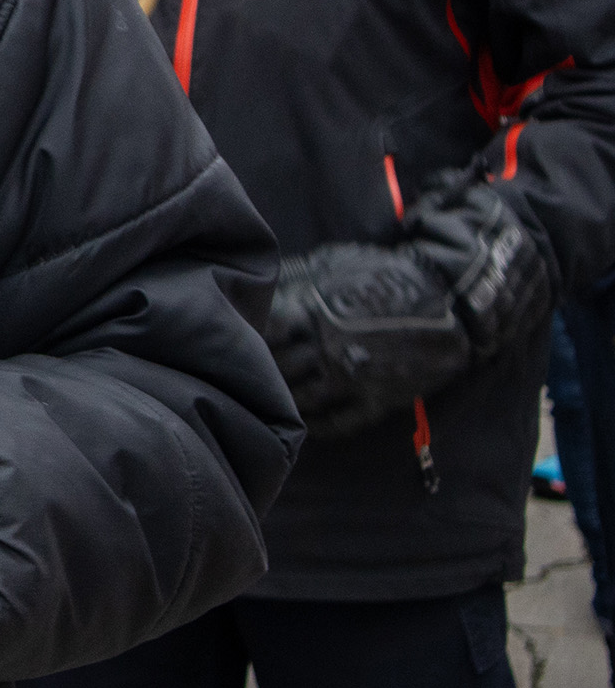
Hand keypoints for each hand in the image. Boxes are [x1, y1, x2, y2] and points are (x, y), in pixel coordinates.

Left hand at [267, 173, 552, 440]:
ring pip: (302, 399)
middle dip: (262, 364)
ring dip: (283, 396)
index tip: (240, 329)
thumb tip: (257, 292)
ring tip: (270, 391)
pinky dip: (317, 423)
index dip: (249, 331)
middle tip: (247, 363)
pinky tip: (304, 416)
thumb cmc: (384, 275)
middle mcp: (328, 351)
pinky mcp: (378, 400)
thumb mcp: (333, 264)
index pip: (262, 333)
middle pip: (277, 367)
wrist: (448, 300)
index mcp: (313, 314)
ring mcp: (353, 380)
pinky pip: (338, 422)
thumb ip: (293, 281)